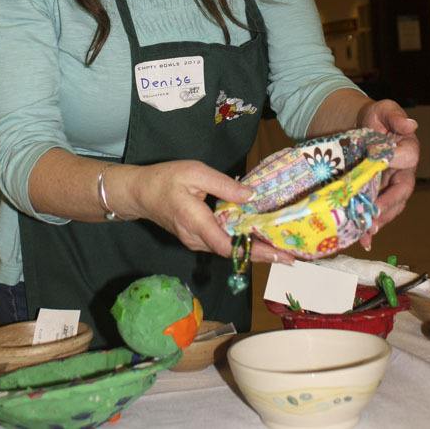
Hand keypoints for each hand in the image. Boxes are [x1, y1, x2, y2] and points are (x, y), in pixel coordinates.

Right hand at [129, 159, 293, 263]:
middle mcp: (196, 238)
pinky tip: (255, 237)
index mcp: (197, 222)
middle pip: (232, 251)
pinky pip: (220, 243)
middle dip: (261, 254)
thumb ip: (223, 185)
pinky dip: (239, 243)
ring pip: (227, 249)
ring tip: (278, 248)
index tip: (279, 255)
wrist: (139, 192)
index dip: (256, 252)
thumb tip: (250, 196)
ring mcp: (194, 241)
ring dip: (252, 250)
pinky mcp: (195, 239)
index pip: (229, 245)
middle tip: (290, 256)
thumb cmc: (166, 179)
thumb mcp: (195, 172)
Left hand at [356, 100, 418, 249]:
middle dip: (388, 206)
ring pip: (390, 207)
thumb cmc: (375, 118)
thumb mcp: (383, 110)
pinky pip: (377, 212)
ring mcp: (390, 186)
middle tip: (374, 217)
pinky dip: (370, 226)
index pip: (408, 159)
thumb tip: (410, 124)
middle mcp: (403, 172)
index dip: (397, 166)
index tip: (382, 172)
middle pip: (401, 192)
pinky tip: (362, 239)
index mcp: (408, 150)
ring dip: (379, 220)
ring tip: (367, 231)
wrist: (359, 127)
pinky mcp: (377, 195)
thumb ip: (394, 115)